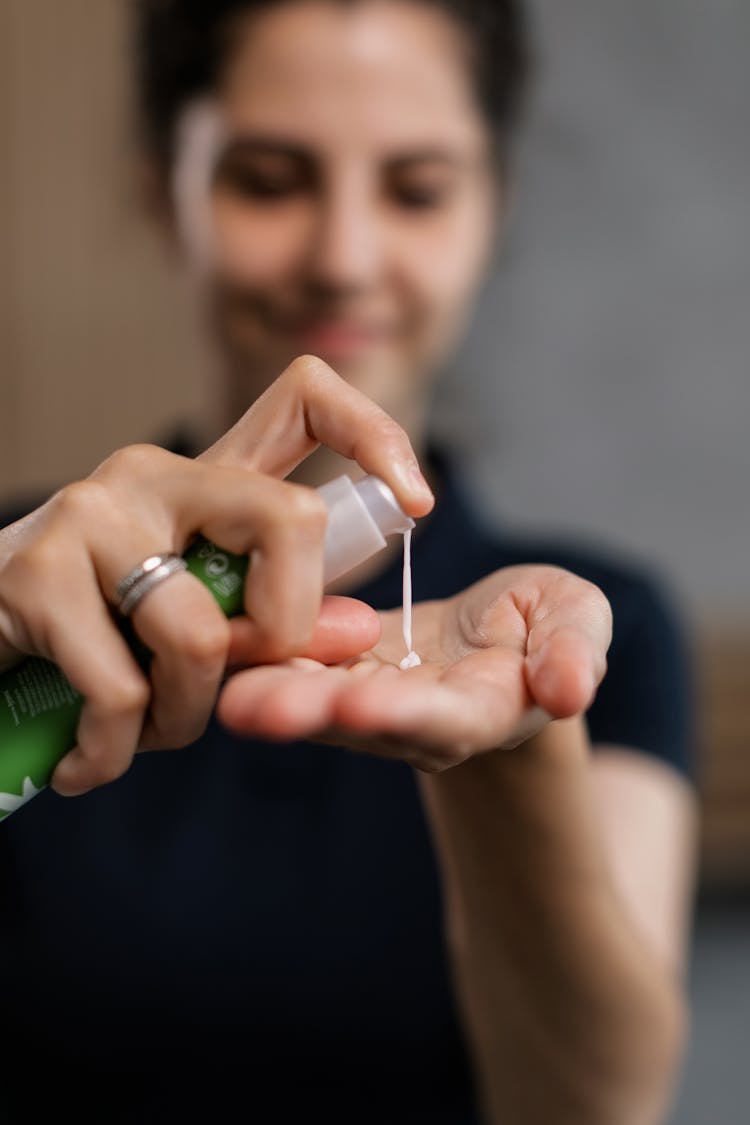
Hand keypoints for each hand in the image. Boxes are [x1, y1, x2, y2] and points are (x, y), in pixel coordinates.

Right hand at [0, 356, 433, 794]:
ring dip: (183, 720)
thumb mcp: (190, 622)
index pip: (305, 398)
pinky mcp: (36, 575)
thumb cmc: (90, 636)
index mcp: (204, 481)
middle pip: (289, 520)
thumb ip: (268, 620)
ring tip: (138, 736)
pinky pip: (123, 692)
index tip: (416, 503)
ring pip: (201, 635)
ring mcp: (91, 516)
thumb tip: (357, 632)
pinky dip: (113, 754)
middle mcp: (152, 475)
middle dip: (286, 633)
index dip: (375, 434)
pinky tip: (85, 763)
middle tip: (233, 680)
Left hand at [217, 565, 612, 770]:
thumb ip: (577, 652)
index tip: (360, 705)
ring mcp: (371, 699)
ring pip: (318, 700)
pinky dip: (265, 661)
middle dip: (311, 713)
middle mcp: (416, 719)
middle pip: (362, 720)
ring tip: (225, 691)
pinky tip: (222, 644)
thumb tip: (570, 690)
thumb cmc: (543, 626)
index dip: (404, 714)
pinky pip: (300, 667)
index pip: (443, 718)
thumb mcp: (578, 623)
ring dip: (272, 694)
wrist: (501, 637)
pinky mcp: (339, 672)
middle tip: (251, 709)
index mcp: (481, 708)